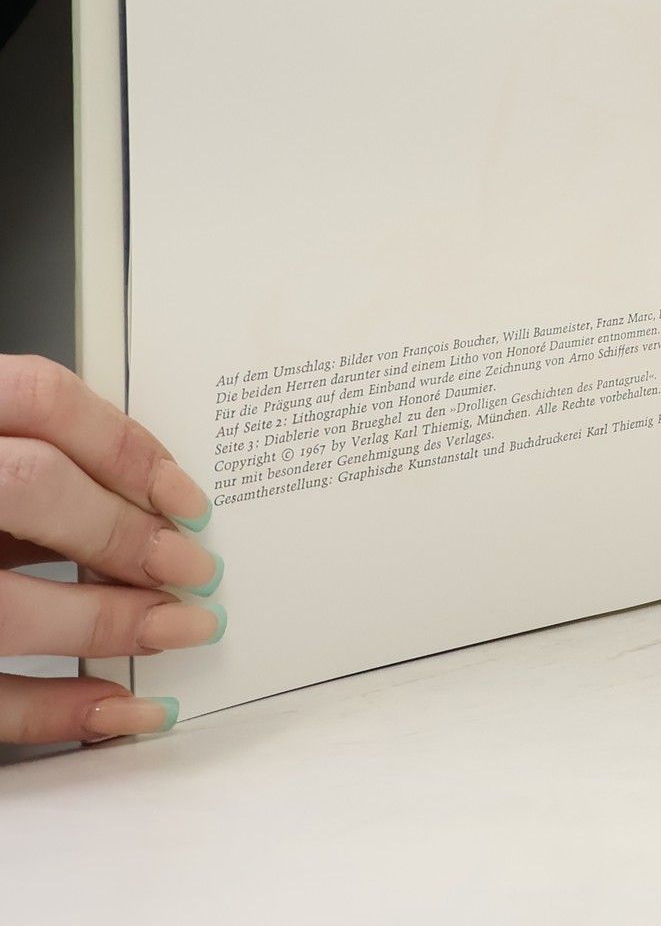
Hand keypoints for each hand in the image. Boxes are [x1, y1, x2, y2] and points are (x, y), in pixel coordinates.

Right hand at [1, 356, 222, 745]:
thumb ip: (25, 463)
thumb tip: (144, 502)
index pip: (37, 398)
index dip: (123, 442)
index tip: (184, 493)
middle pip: (30, 487)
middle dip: (124, 533)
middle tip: (194, 569)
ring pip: (2, 606)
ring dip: (106, 622)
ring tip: (177, 631)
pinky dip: (53, 708)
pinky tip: (114, 706)